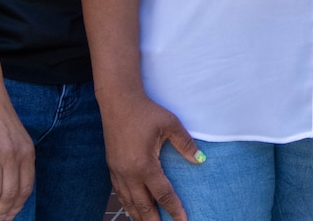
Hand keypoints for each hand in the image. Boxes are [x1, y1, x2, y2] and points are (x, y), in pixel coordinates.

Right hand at [99, 91, 200, 220]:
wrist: (118, 102)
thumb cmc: (146, 112)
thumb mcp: (170, 124)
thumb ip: (185, 144)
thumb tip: (200, 160)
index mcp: (144, 165)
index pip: (162, 194)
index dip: (174, 209)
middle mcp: (129, 174)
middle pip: (143, 206)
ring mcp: (118, 172)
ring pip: (129, 203)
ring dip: (140, 216)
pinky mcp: (112, 168)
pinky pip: (120, 193)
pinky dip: (128, 205)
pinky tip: (133, 210)